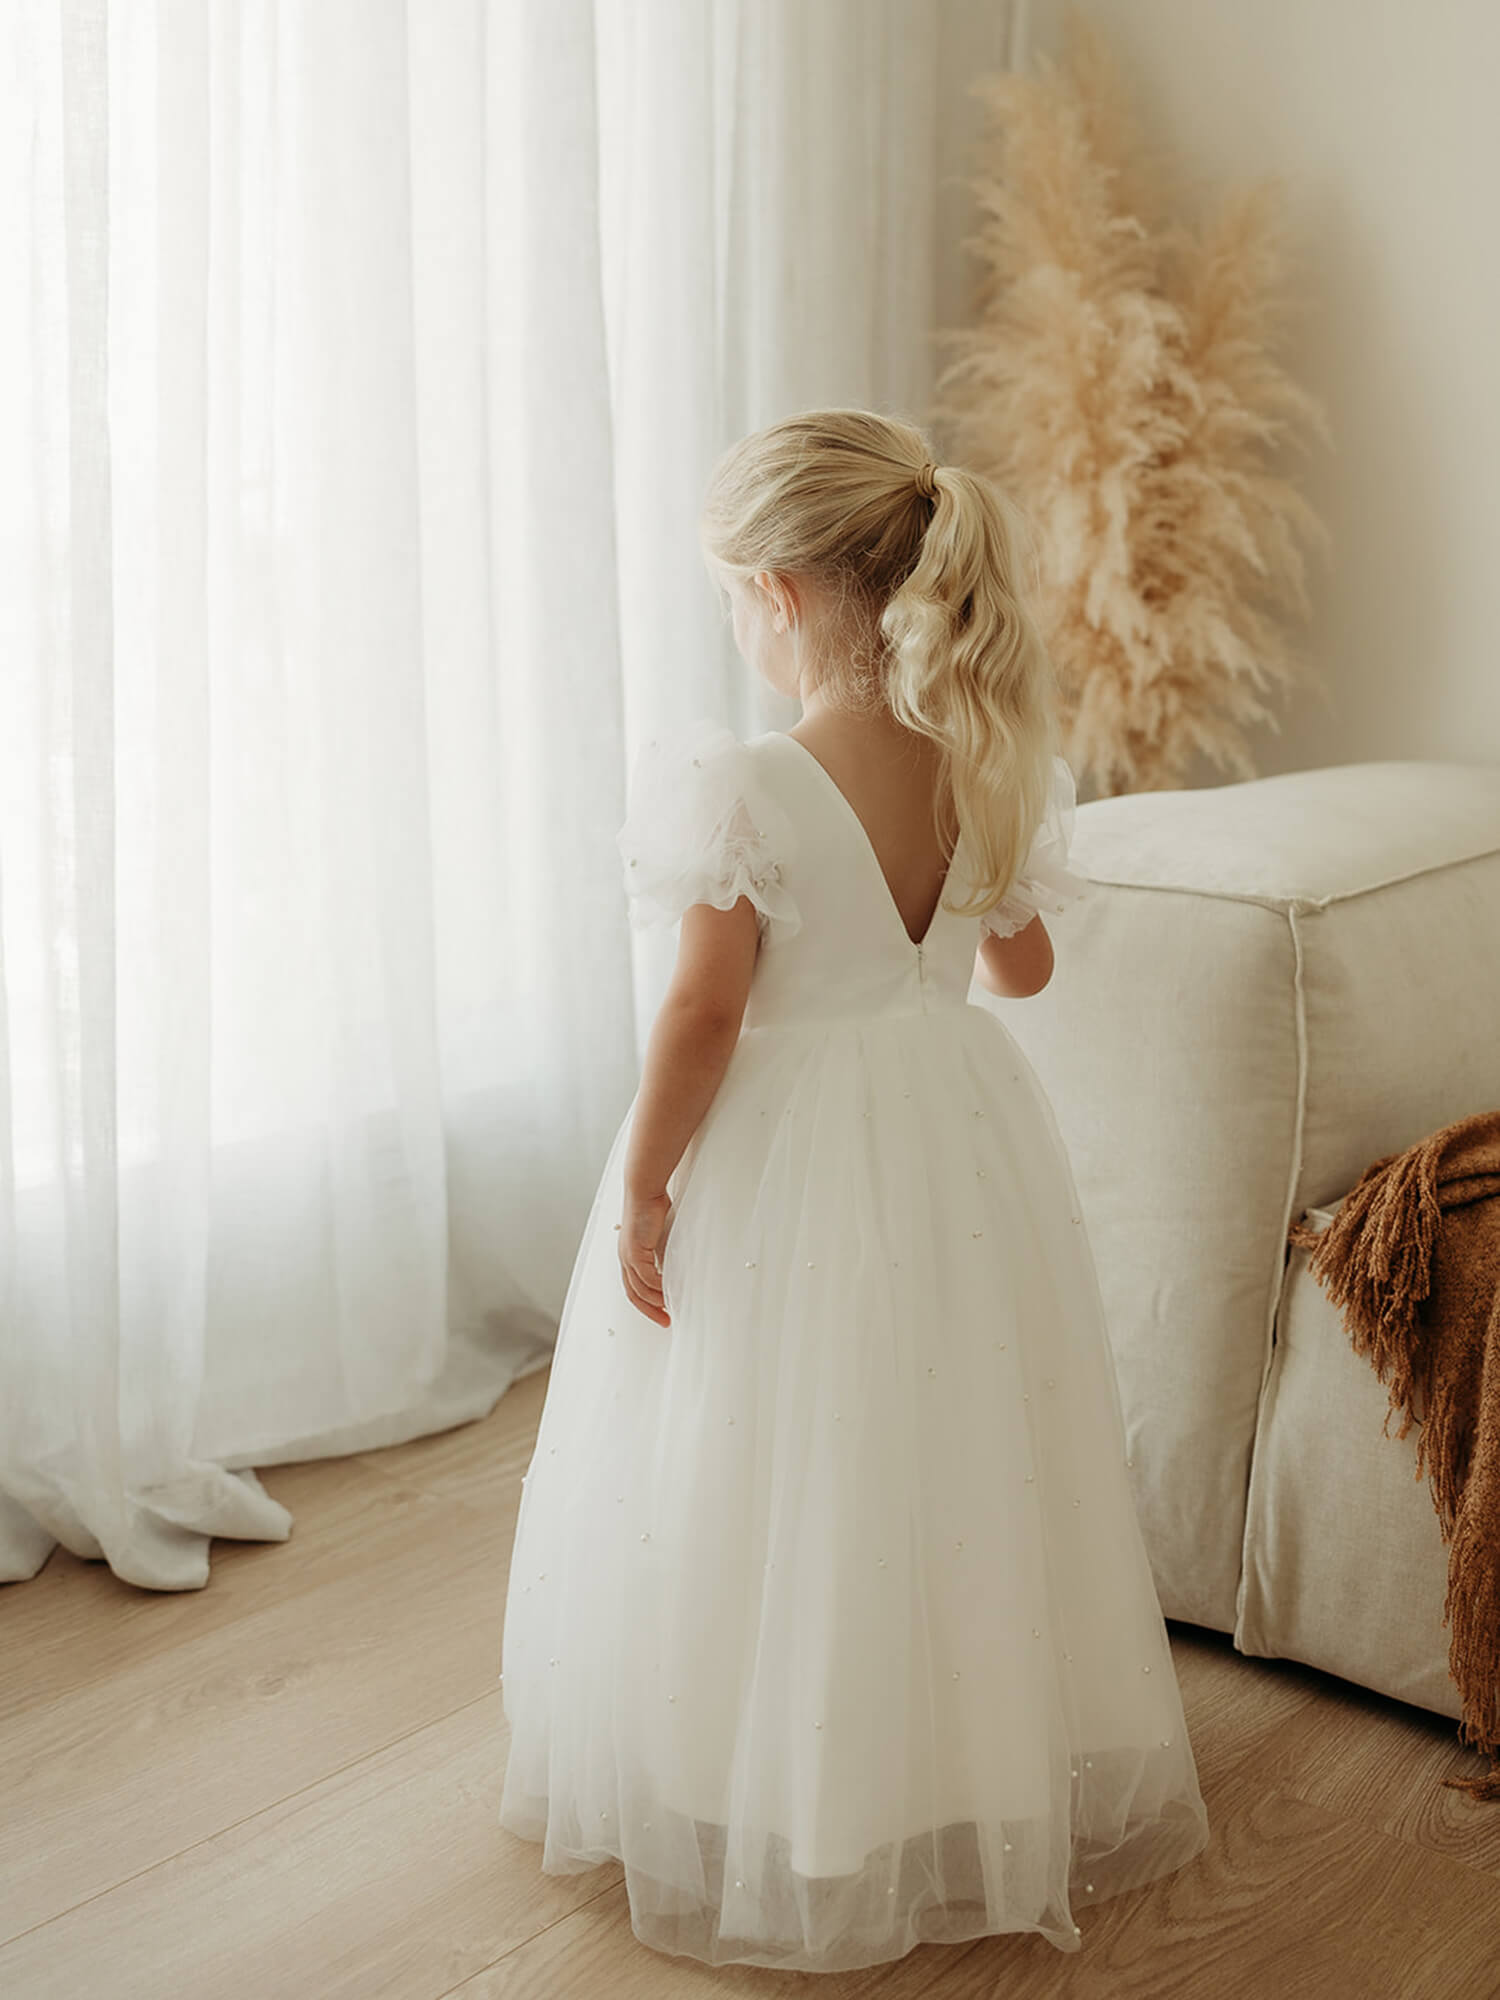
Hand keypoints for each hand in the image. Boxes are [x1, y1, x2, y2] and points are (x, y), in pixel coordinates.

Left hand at [619, 1189, 673, 1327]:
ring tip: (670, 1307)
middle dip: (649, 1311)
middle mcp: (625, 1259)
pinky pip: (645, 1277)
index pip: (634, 1288)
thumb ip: (662, 1255)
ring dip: (655, 1301)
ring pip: (639, 1289)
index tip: (662, 1312)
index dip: (647, 1304)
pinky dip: (656, 1287)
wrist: (645, 1191)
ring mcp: (628, 1256)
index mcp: (629, 1257)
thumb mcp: (659, 1238)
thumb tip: (671, 1271)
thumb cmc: (653, 1209)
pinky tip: (668, 1291)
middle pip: (634, 1294)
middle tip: (665, 1321)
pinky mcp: (634, 1251)